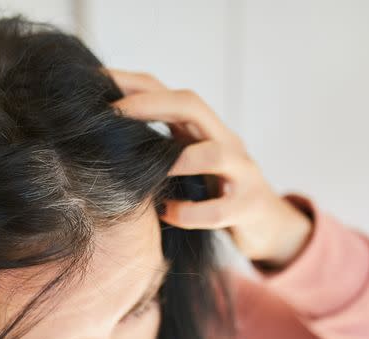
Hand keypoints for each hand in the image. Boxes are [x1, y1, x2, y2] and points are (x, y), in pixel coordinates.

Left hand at [103, 68, 313, 268]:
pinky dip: (188, 212)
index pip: (173, 94)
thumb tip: (108, 134)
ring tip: (149, 169)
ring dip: (179, 159)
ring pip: (216, 154)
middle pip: (194, 107)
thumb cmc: (218, 190)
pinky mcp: (248, 208)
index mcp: (208, 130)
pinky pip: (218, 210)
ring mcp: (242, 173)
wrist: (268, 224)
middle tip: (114, 115)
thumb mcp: (192, 162)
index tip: (99, 84)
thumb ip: (163, 146)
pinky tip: (166, 213)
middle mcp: (227, 142)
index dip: (137, 86)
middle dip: (151, 105)